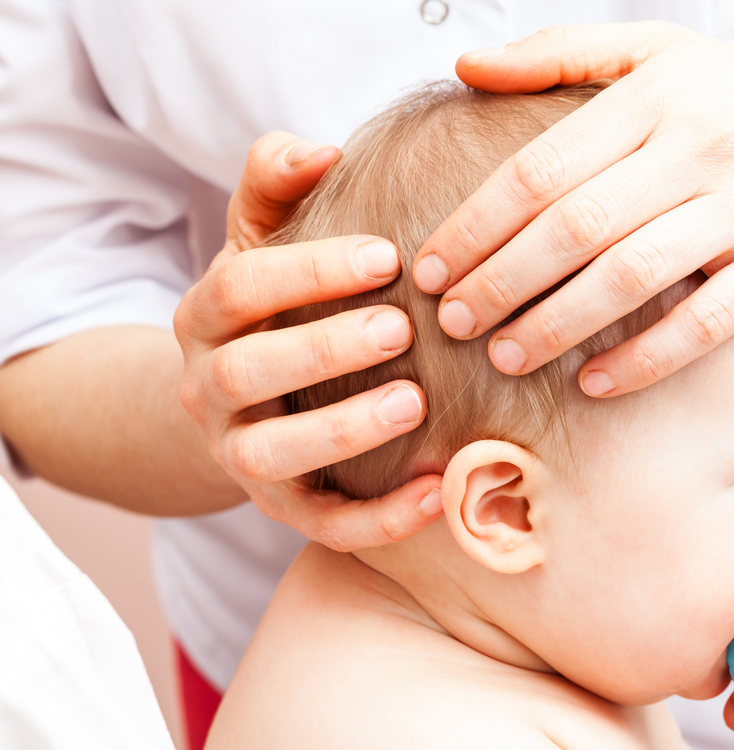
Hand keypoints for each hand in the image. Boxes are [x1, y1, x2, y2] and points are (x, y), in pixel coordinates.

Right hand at [174, 132, 443, 550]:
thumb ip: (277, 183)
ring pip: (271, 455)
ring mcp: (239, 453)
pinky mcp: (281, 506)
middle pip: (247, 372)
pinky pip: (321, 523)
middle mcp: (209, 387)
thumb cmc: (271, 306)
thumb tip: (319, 149)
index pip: (240, 286)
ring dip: (341, 431)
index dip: (307, 271)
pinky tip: (436, 492)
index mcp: (204, 315)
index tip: (387, 255)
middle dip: (322, 348)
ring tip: (414, 403)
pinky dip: (376, 518)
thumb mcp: (261, 237)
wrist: (240, 401)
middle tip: (400, 328)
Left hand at [415, 22, 733, 395]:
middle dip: (500, 282)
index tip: (430, 269)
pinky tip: (596, 385)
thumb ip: (560, 53)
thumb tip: (464, 63)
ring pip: (633, 275)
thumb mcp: (659, 54)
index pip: (541, 168)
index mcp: (653, 97)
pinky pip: (705, 321)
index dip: (475, 226)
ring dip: (559, 324)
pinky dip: (646, 357)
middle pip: (574, 226)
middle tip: (450, 323)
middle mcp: (698, 147)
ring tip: (506, 357)